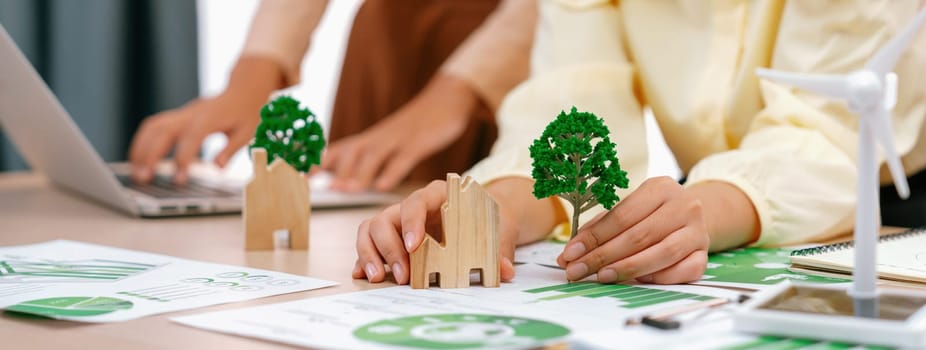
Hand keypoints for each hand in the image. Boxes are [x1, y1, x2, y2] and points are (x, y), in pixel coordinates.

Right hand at [128, 56, 283, 183]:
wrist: (242, 91)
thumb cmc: (246, 113)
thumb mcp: (246, 132)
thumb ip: (231, 149)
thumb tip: (218, 168)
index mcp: (210, 118)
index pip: (191, 138)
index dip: (183, 158)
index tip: (179, 179)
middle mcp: (191, 114)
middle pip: (163, 131)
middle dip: (150, 155)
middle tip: (143, 178)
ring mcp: (181, 114)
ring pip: (153, 126)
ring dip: (140, 148)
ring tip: (135, 172)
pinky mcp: (177, 117)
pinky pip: (153, 127)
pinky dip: (143, 142)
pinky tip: (139, 160)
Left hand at [322, 73, 477, 191]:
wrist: (447, 98)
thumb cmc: (414, 127)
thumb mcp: (387, 143)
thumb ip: (365, 161)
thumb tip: (340, 180)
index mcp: (369, 139)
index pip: (336, 150)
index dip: (315, 162)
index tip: (296, 175)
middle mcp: (378, 138)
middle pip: (350, 152)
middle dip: (330, 168)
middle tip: (312, 183)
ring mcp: (398, 139)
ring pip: (373, 156)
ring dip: (357, 173)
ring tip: (343, 190)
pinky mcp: (419, 142)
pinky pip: (404, 158)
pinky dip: (392, 172)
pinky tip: (383, 185)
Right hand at [352, 180, 520, 283]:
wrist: (482, 220)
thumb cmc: (486, 219)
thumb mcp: (499, 228)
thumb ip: (501, 248)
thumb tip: (504, 270)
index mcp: (436, 195)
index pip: (416, 202)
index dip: (411, 222)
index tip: (414, 246)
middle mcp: (410, 206)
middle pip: (385, 218)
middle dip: (389, 248)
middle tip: (402, 276)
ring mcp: (397, 222)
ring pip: (370, 229)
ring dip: (370, 254)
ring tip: (378, 278)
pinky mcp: (390, 240)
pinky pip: (369, 245)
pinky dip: (364, 260)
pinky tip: (363, 276)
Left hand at [556, 177, 709, 283]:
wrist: (691, 217)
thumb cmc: (650, 214)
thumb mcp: (628, 210)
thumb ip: (600, 229)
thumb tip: (569, 254)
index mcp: (660, 188)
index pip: (622, 216)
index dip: (594, 237)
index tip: (570, 253)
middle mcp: (684, 206)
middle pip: (639, 236)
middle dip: (603, 256)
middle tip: (578, 270)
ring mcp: (697, 232)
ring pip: (662, 254)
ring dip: (628, 269)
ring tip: (602, 277)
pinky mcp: (705, 255)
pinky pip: (683, 271)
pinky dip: (659, 277)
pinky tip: (639, 280)